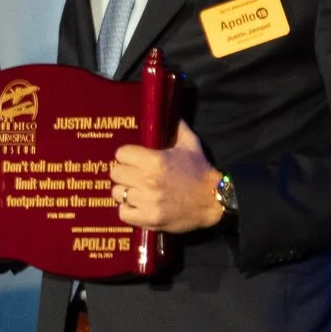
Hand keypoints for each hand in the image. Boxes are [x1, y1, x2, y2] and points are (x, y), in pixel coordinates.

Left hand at [109, 118, 224, 232]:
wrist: (214, 200)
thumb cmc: (200, 172)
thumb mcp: (191, 145)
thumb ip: (178, 128)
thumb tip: (171, 112)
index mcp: (155, 160)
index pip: (121, 154)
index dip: (125, 156)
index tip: (131, 159)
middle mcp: (148, 180)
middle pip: (115, 173)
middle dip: (123, 173)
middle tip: (132, 175)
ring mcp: (148, 201)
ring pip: (117, 193)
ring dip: (125, 191)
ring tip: (136, 191)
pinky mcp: (149, 219)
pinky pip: (123, 213)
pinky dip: (128, 210)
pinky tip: (137, 205)